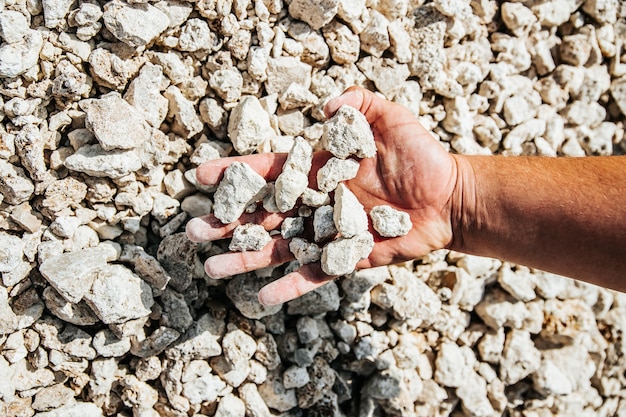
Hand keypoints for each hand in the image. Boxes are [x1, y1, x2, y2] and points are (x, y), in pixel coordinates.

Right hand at [185, 86, 460, 304]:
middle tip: (193, 231)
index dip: (234, 174)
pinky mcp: (346, 257)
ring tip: (211, 268)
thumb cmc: (420, 155)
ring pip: (279, 247)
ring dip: (246, 258)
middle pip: (263, 214)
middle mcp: (315, 203)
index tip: (200, 176)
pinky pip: (313, 275)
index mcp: (317, 170)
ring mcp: (328, 233)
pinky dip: (289, 287)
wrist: (448, 196)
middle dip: (228, 222)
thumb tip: (323, 108)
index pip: (268, 171)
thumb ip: (357, 104)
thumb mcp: (388, 117)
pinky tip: (262, 300)